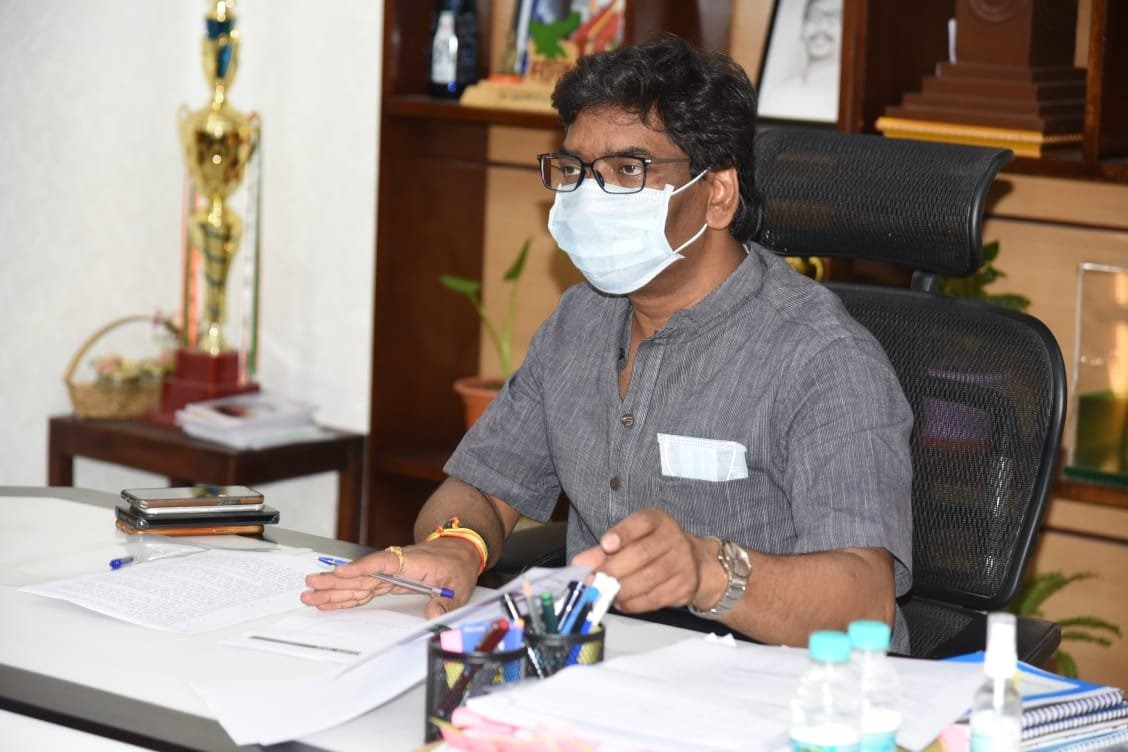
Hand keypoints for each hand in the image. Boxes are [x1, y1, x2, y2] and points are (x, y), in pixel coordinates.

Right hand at [301, 538, 479, 618]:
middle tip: (311, 586)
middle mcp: (396, 566)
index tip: (342, 573)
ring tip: (310, 594)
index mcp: (413, 563)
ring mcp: (390, 573)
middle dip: (336, 581)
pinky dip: (347, 596)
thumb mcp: (459, 586)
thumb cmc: (457, 565)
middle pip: (362, 574)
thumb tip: (433, 617)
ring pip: (358, 582)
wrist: (459, 550)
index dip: (362, 568)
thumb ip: (445, 603)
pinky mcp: (388, 580)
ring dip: (334, 589)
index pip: (384, 564)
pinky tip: (330, 601)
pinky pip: (364, 588)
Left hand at [570, 507, 715, 613]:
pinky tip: (621, 603)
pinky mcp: (684, 587)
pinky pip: (655, 598)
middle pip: (642, 553)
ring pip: (648, 578)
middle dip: (613, 569)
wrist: (696, 564)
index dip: (623, 533)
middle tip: (593, 581)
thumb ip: (604, 551)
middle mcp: (673, 538)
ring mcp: (682, 563)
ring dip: (622, 589)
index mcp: (657, 520)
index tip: (606, 544)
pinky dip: (634, 604)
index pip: (641, 522)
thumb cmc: (654, 548)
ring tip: (604, 594)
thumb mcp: (632, 540)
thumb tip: (579, 563)